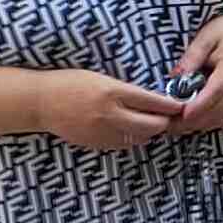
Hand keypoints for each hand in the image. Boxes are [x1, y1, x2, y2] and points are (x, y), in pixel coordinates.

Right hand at [36, 71, 192, 150]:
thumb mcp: (100, 78)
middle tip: (171, 117)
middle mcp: (110, 114)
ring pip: (141, 137)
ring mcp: (104, 132)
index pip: (152, 101)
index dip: (170, 105)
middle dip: (165, 121)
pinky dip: (133, 137)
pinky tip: (132, 129)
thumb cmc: (70, 83)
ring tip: (153, 122)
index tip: (181, 104)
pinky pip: (125, 144)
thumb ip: (125, 90)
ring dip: (150, 131)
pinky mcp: (98, 144)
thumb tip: (151, 99)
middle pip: (153, 125)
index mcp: (111, 92)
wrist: (41, 102)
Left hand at [168, 14, 222, 134]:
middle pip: (217, 111)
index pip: (216, 91)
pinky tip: (186, 120)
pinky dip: (204, 121)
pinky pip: (221, 116)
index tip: (181, 113)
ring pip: (219, 118)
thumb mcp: (205, 37)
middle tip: (167, 123)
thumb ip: (192, 57)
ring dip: (197, 124)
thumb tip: (175, 77)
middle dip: (192, 120)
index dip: (199, 105)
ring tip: (173, 124)